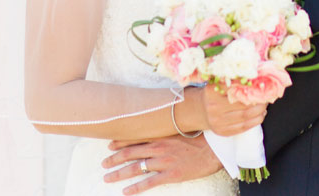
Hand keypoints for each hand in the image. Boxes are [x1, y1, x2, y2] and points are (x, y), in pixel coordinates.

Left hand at [102, 135, 221, 194]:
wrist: (214, 149)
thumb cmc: (199, 138)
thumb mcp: (179, 130)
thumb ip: (164, 130)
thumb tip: (153, 129)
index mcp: (161, 135)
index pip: (134, 137)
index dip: (120, 142)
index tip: (109, 145)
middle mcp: (159, 147)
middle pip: (131, 153)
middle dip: (114, 159)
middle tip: (104, 164)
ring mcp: (164, 161)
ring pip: (136, 168)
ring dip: (119, 173)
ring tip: (108, 177)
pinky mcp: (171, 174)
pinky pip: (149, 182)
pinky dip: (135, 188)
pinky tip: (125, 191)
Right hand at [198, 84, 266, 135]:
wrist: (201, 111)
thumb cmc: (214, 94)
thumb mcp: (217, 83)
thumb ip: (232, 80)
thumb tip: (255, 78)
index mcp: (211, 91)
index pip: (234, 87)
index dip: (250, 86)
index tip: (261, 84)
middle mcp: (213, 107)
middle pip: (243, 104)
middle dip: (259, 100)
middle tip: (267, 95)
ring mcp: (217, 121)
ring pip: (245, 116)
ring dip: (260, 111)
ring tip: (265, 105)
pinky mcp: (223, 131)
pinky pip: (243, 127)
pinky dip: (255, 121)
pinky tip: (260, 115)